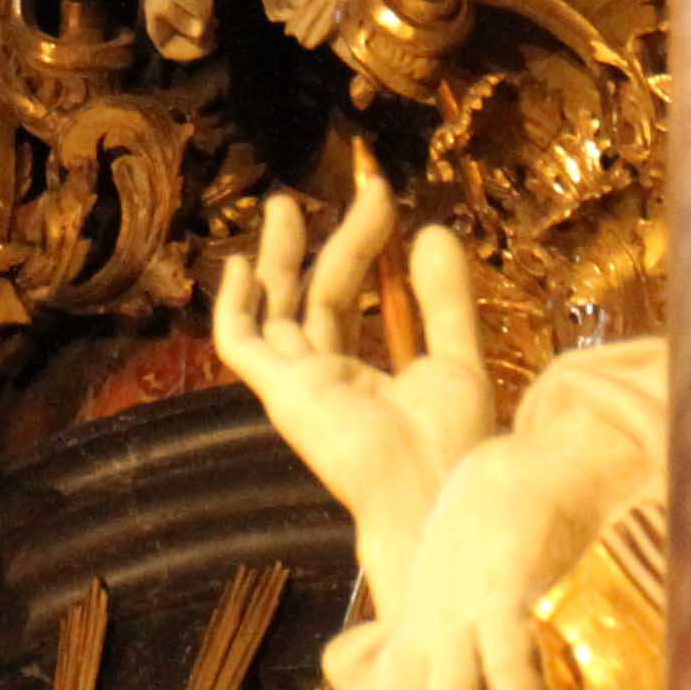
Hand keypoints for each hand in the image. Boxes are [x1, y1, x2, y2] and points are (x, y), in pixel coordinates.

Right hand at [212, 165, 498, 605]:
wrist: (436, 498)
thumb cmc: (454, 450)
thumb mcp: (458, 363)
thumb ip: (445, 303)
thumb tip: (435, 230)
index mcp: (362, 377)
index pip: (347, 300)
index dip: (362, 248)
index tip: (385, 201)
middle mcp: (324, 378)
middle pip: (314, 295)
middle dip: (329, 241)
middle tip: (356, 191)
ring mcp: (298, 386)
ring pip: (276, 307)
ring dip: (278, 256)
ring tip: (285, 204)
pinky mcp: (280, 394)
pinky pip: (238, 344)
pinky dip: (232, 305)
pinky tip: (241, 264)